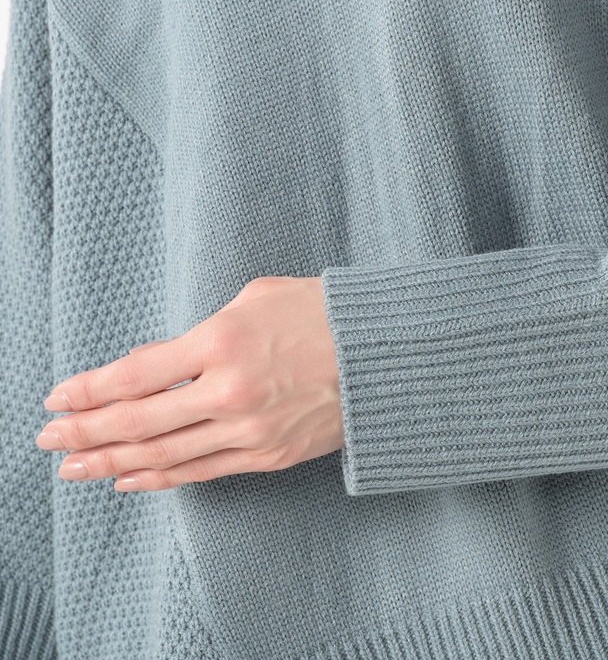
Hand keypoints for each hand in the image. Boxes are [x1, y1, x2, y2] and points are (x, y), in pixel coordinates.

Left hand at [34, 276, 344, 491]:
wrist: (388, 352)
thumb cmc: (323, 312)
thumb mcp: (256, 298)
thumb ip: (200, 331)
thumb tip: (155, 362)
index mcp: (223, 340)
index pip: (135, 374)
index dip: (88, 389)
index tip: (58, 397)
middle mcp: (229, 391)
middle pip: (136, 422)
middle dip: (84, 431)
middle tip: (49, 439)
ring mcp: (249, 430)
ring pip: (161, 456)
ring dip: (109, 462)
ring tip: (74, 467)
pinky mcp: (267, 456)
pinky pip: (200, 473)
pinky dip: (158, 478)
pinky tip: (128, 478)